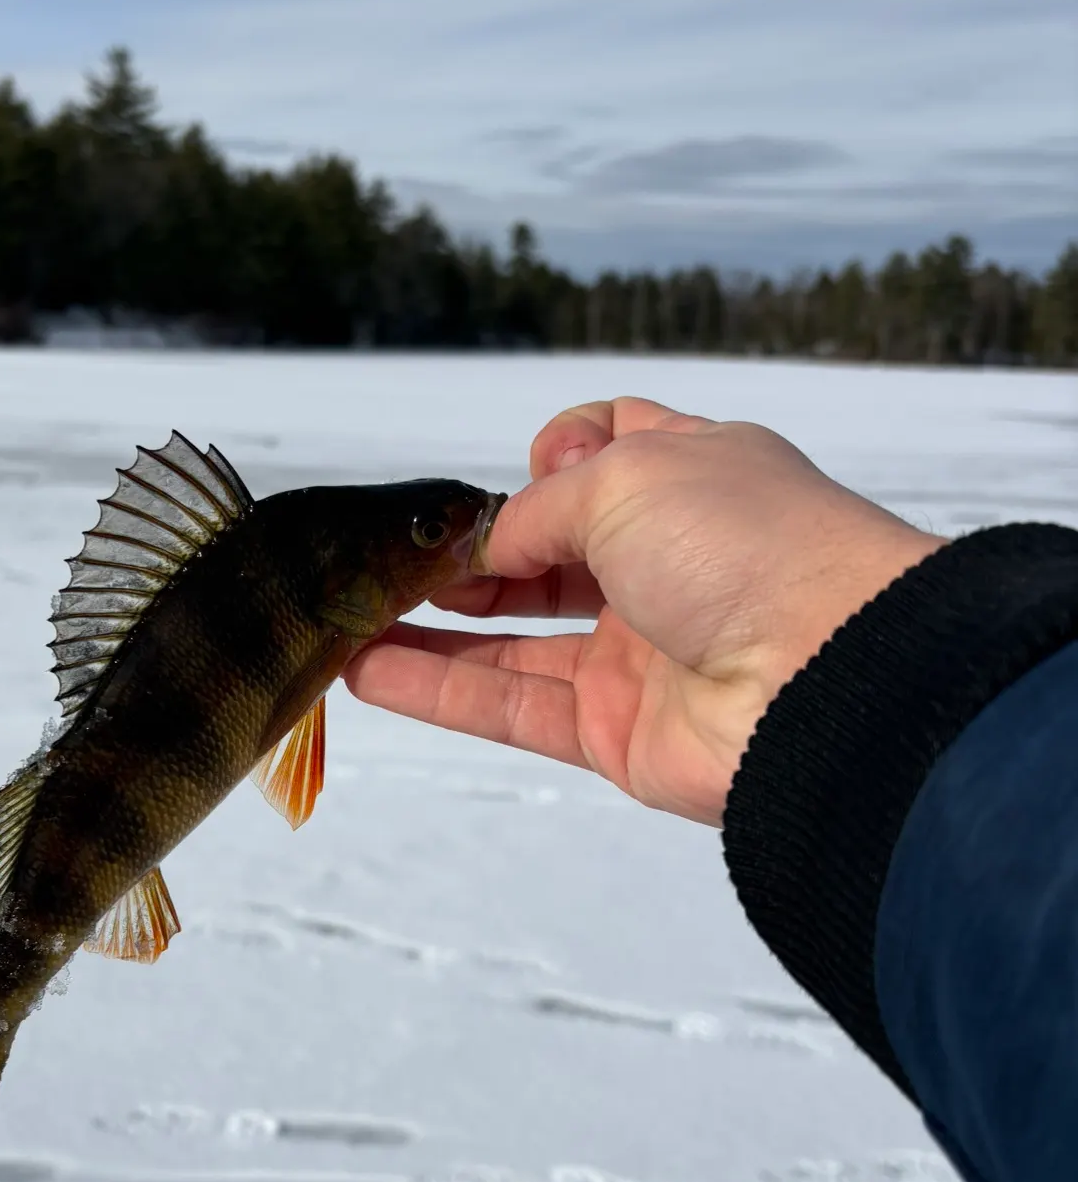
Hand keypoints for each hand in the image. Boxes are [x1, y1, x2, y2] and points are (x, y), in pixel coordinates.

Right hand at [345, 397, 943, 825]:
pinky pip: (511, 705)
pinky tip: (370, 671)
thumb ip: (534, 509)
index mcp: (686, 480)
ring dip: (434, 626)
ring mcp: (639, 651)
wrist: (827, 678)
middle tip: (402, 557)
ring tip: (354, 616)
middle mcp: (664, 563)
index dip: (555, 452)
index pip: (612, 450)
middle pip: (545, 551)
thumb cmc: (745, 545)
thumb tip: (483, 543)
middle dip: (473, 550)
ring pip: (514, 638)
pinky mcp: (615, 731)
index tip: (516, 471)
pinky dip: (438, 691)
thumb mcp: (623, 477)